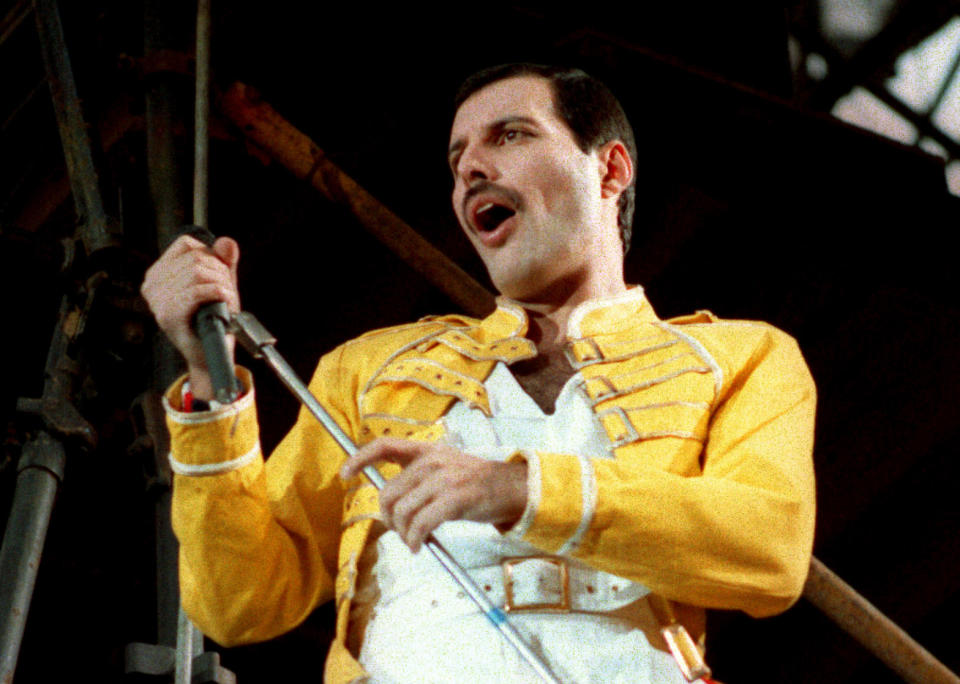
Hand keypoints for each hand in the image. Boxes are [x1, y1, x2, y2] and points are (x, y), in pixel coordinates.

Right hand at [141, 234, 240, 398]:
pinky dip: (217, 294)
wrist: (211, 353)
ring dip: (222, 286)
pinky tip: (223, 303)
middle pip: (196, 259)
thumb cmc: (213, 318)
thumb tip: (226, 242)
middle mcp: (152, 284)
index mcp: (158, 273)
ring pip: (198, 272)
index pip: (187, 245)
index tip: (218, 276)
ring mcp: (157, 301)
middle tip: (226, 292)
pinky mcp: (168, 315)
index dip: (211, 256)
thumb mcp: (220, 282)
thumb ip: (224, 260)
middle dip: (221, 273)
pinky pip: (196, 291)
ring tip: (225, 301)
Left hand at [340, 438, 527, 551]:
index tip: (345, 474)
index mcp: (427, 451)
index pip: (385, 446)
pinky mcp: (454, 499)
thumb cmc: (474, 484)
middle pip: (389, 493)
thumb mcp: (444, 468)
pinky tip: (420, 545)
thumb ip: (417, 478)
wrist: (510, 488)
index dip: (360, 459)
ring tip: (413, 540)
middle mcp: (432, 461)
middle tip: (398, 530)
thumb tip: (389, 503)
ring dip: (403, 533)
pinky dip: (415, 539)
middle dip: (388, 518)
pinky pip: (421, 524)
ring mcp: (444, 479)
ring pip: (403, 512)